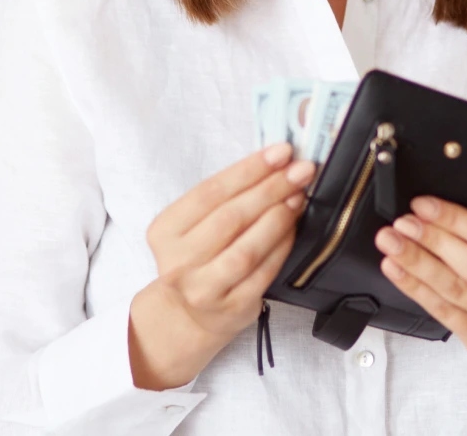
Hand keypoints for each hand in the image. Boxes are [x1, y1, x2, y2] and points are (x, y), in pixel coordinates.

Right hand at [129, 142, 314, 388]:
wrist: (189, 314)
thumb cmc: (199, 255)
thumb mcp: (195, 223)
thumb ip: (226, 195)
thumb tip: (276, 163)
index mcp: (165, 231)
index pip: (210, 192)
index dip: (249, 169)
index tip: (281, 152)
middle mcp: (179, 262)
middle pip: (231, 217)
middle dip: (271, 188)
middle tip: (300, 169)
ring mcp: (205, 289)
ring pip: (248, 248)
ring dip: (279, 217)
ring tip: (298, 196)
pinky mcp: (233, 308)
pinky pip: (265, 272)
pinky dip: (283, 244)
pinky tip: (294, 226)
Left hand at [373, 196, 466, 372]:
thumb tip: (433, 210)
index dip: (456, 220)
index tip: (424, 206)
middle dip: (433, 241)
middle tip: (404, 223)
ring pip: (454, 290)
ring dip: (417, 262)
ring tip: (392, 242)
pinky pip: (442, 311)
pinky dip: (414, 286)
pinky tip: (396, 268)